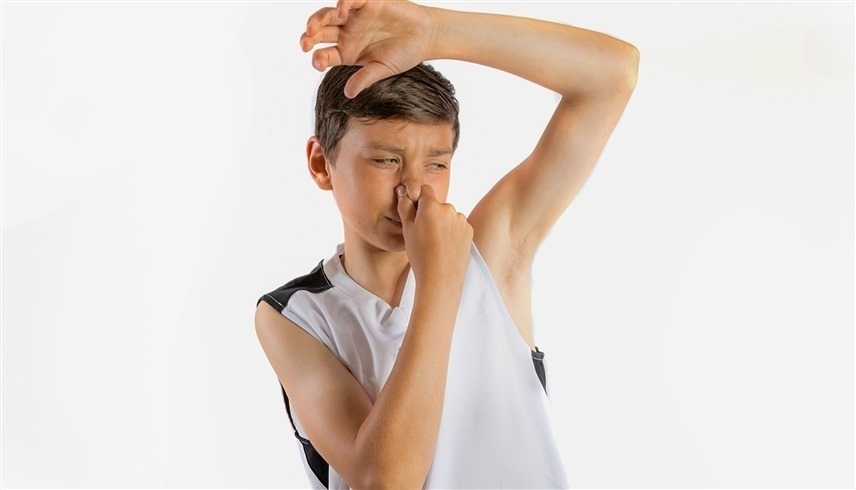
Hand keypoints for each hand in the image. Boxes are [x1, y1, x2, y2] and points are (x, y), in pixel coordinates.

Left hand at [300, 0, 438, 97]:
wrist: (426, 36)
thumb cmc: (405, 54)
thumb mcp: (383, 69)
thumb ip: (365, 79)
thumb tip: (349, 94)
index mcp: (347, 52)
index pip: (324, 54)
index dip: (317, 58)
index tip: (317, 63)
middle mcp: (347, 34)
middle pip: (320, 33)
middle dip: (309, 37)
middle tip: (305, 43)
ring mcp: (355, 17)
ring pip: (328, 15)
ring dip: (317, 20)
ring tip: (312, 28)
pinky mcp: (367, 2)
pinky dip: (343, 3)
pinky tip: (341, 11)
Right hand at [396, 184, 471, 285]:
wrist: (440, 277)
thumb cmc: (420, 254)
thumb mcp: (407, 229)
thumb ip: (405, 207)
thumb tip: (403, 191)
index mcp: (431, 205)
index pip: (424, 190)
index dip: (419, 200)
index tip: (415, 213)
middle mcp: (448, 208)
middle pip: (437, 204)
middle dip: (431, 214)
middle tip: (424, 234)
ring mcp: (460, 219)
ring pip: (448, 216)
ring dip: (442, 223)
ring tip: (435, 243)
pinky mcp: (469, 230)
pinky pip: (458, 226)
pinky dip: (452, 232)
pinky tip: (446, 246)